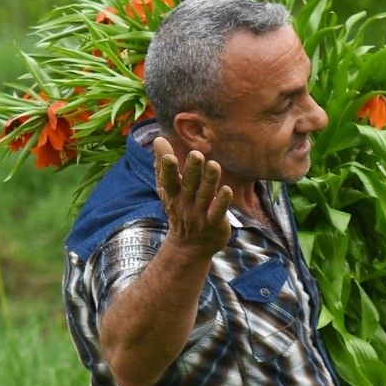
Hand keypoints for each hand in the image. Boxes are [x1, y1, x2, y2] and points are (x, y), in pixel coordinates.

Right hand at [153, 137, 232, 258]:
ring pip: (205, 195)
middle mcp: (184, 204)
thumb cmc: (179, 208)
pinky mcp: (214, 222)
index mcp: (171, 194)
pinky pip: (218, 211)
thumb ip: (163, 164)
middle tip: (196, 155)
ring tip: (214, 165)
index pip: (168, 180)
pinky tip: (227, 189)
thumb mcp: (167, 189)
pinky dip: (222, 201)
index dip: (167, 168)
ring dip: (209, 180)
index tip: (168, 155)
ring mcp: (199, 214)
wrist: (190, 246)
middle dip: (192, 170)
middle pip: (188, 185)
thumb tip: (158, 138)